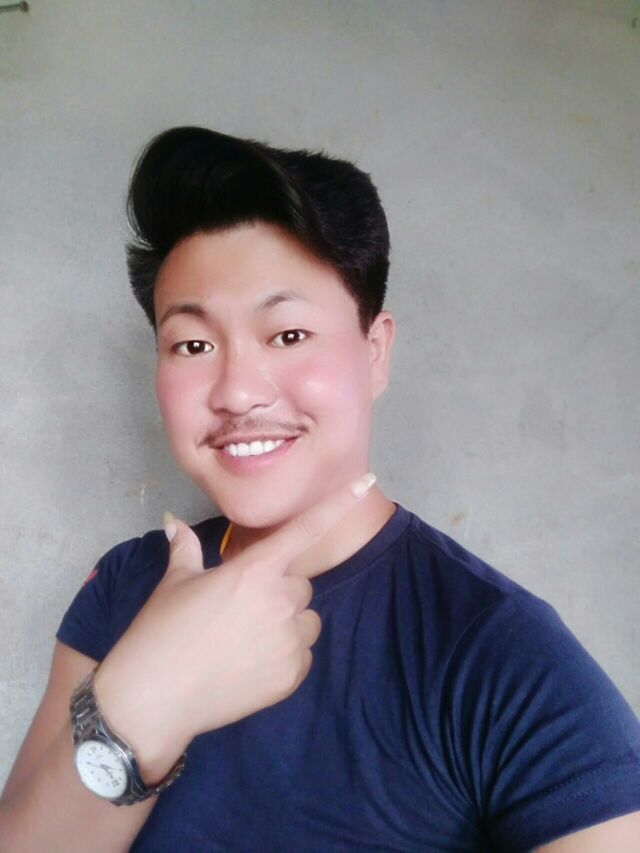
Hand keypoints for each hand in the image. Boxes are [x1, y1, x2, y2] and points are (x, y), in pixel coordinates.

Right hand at [92, 472, 375, 780]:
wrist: (154, 697)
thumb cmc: (161, 631)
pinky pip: (303, 655)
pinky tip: (249, 666)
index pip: (304, 529)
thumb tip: (173, 520)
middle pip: (300, 586)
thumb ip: (186, 547)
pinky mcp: (291, 676)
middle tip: (240, 610)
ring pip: (306, 621)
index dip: (338, 504)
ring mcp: (289, 641)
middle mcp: (280, 601)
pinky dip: (284, 656)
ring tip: (245, 640)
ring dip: (287, 624)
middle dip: (278, 592)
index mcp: (255, 570)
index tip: (367, 481)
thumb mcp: (176, 582)